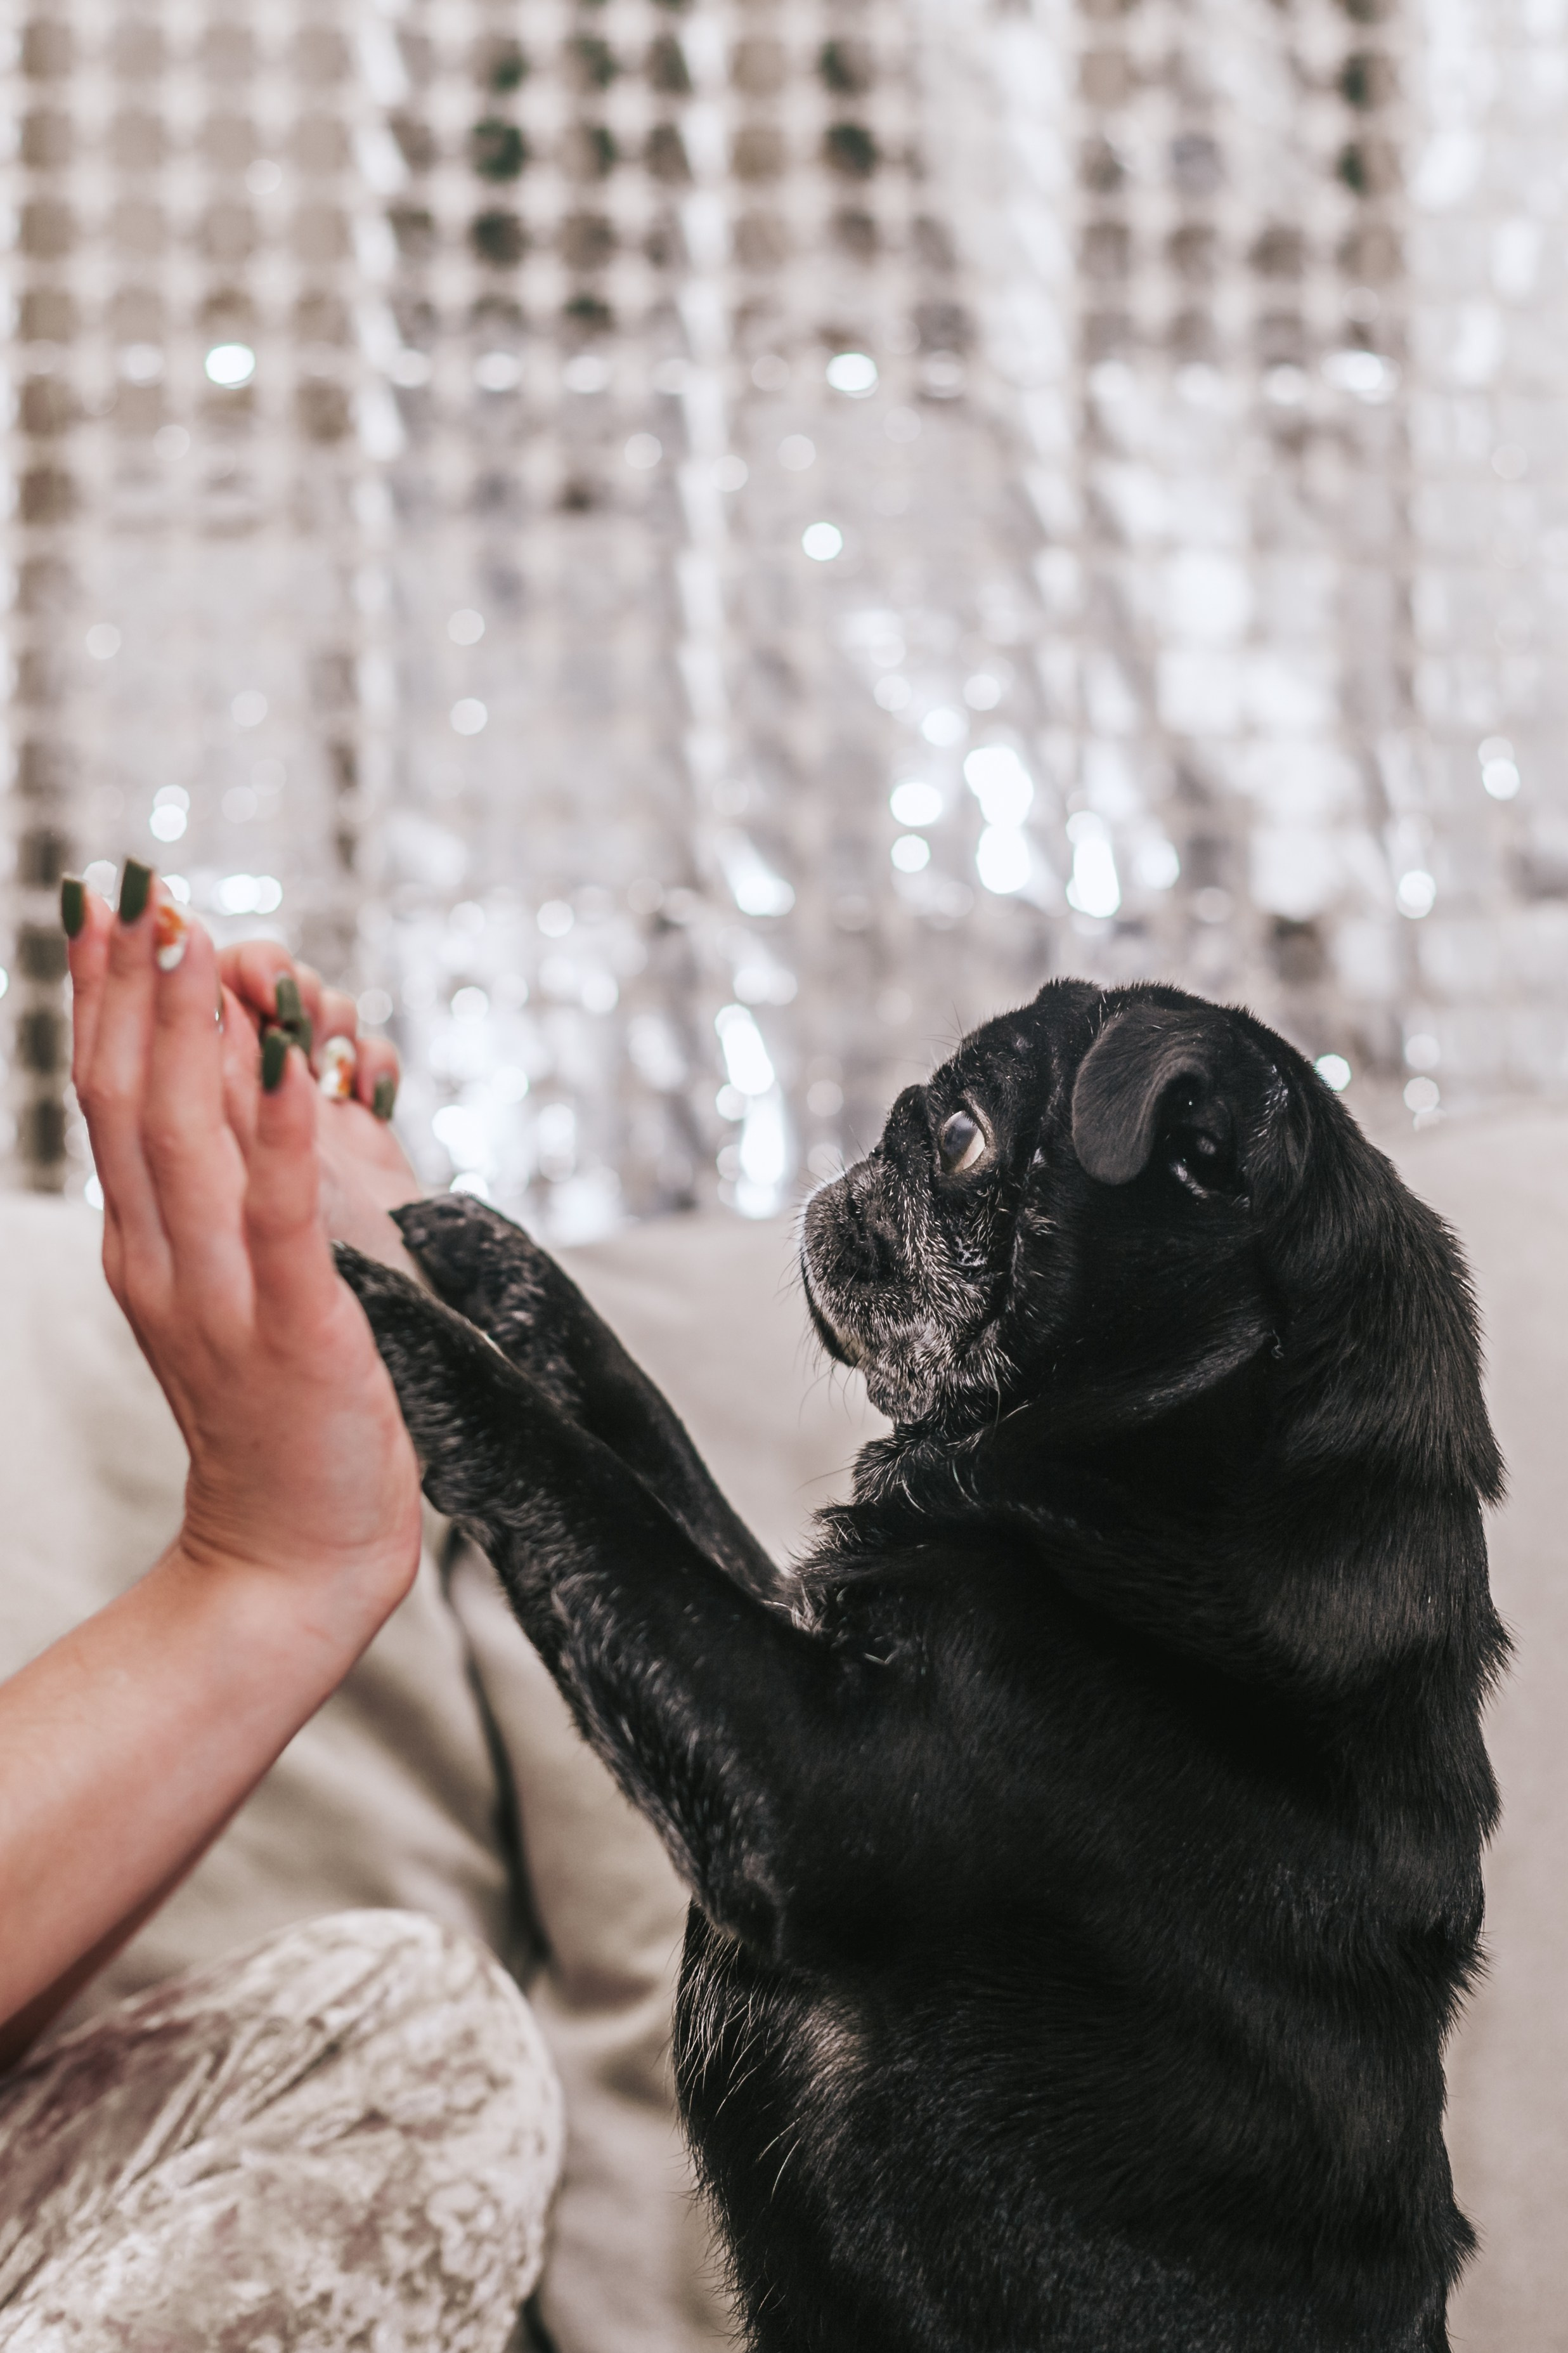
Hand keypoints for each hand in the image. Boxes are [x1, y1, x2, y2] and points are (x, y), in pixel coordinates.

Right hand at [64, 867, 422, 1618]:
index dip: (105, 999)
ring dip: (194, 1035)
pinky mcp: (296, 1332)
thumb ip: (222, 1201)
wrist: (292, 1557)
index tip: (108, 907)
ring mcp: (221, 1299)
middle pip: (129, 1102)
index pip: (107, 1101)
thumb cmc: (279, 1417)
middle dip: (135, 989)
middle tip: (142, 886)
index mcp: (144, 1248)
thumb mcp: (231, 1291)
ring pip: (190, 1143)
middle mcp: (163, 1262)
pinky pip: (285, 1219)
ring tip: (202, 938)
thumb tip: (234, 1089)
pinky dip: (291, 1136)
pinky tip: (302, 1062)